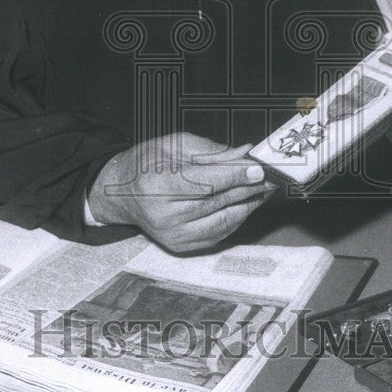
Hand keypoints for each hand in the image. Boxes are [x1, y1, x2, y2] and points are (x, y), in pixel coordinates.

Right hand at [88, 132, 273, 252]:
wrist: (120, 193)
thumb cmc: (147, 164)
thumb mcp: (174, 146)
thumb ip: (211, 151)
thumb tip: (245, 154)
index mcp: (157, 185)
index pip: (204, 182)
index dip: (235, 176)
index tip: (259, 169)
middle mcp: (163, 215)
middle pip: (217, 202)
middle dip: (248, 188)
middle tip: (271, 176)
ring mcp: (172, 234)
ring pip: (223, 221)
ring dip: (248, 205)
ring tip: (263, 189)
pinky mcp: (180, 246)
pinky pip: (218, 234)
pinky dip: (236, 218)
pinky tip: (246, 204)